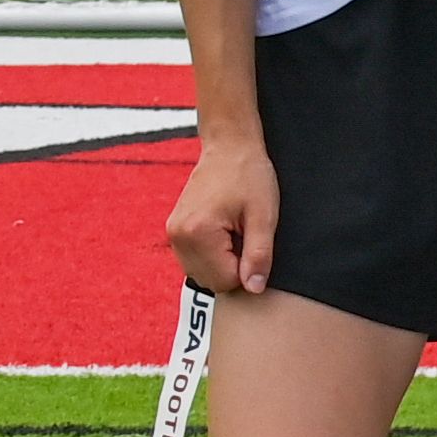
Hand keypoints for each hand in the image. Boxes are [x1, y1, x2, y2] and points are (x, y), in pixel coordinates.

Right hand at [166, 134, 280, 299]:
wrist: (229, 147)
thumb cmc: (250, 176)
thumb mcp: (264, 217)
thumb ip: (259, 255)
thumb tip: (254, 289)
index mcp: (197, 233)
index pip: (226, 281)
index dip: (248, 270)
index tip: (254, 242)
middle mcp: (177, 237)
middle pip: (211, 281)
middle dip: (234, 267)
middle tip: (246, 235)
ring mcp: (173, 234)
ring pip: (202, 273)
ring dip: (223, 262)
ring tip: (235, 232)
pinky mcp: (175, 230)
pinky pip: (196, 260)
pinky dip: (213, 255)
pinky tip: (226, 232)